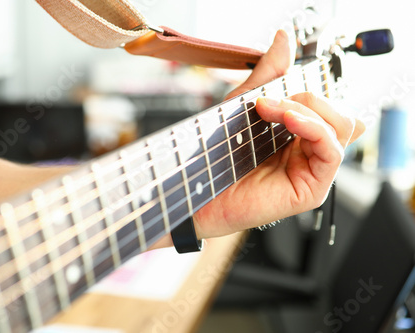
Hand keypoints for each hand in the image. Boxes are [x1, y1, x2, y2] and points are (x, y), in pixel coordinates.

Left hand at [193, 30, 364, 238]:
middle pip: (338, 113)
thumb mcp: (244, 104)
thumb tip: (283, 38)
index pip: (327, 105)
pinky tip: (289, 118)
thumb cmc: (218, 154)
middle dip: (307, 97)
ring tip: (270, 109)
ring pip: (339, 127)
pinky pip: (331, 151)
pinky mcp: (312, 189)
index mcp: (299, 136)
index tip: (278, 86)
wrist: (198, 189)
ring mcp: (313, 171)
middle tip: (269, 100)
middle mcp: (310, 153)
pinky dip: (313, 127)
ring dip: (305, 108)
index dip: (311, 90)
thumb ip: (268, 73)